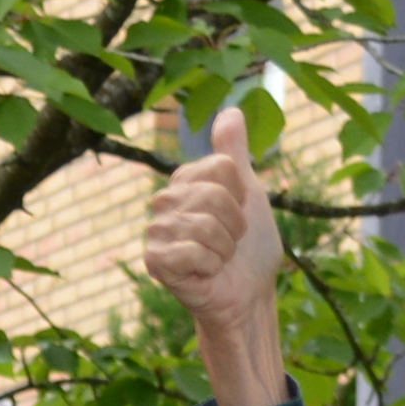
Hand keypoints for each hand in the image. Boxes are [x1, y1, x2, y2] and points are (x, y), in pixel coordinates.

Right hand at [138, 107, 277, 335]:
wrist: (248, 296)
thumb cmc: (249, 248)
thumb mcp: (250, 193)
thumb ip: (235, 153)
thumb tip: (231, 109)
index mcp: (185, 180)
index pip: (222, 167)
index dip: (241, 197)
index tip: (237, 216)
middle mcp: (165, 200)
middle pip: (214, 194)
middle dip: (235, 225)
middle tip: (229, 242)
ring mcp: (157, 230)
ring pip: (206, 224)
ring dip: (225, 248)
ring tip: (218, 258)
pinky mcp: (154, 260)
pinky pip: (193, 250)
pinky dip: (211, 265)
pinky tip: (205, 273)